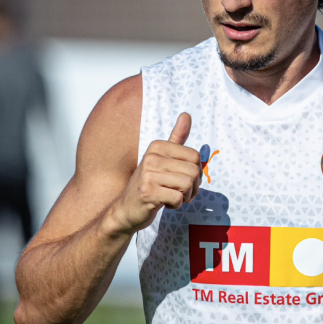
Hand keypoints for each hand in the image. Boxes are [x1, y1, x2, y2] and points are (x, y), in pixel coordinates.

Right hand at [110, 112, 201, 234]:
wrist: (126, 209)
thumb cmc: (149, 184)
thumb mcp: (162, 158)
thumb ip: (176, 138)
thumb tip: (186, 114)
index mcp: (157, 146)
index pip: (195, 157)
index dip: (196, 172)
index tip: (183, 179)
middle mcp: (151, 157)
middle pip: (194, 171)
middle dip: (193, 186)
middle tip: (180, 192)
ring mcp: (148, 174)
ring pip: (188, 184)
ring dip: (185, 196)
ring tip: (172, 197)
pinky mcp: (148, 192)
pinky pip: (178, 198)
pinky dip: (176, 205)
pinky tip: (164, 204)